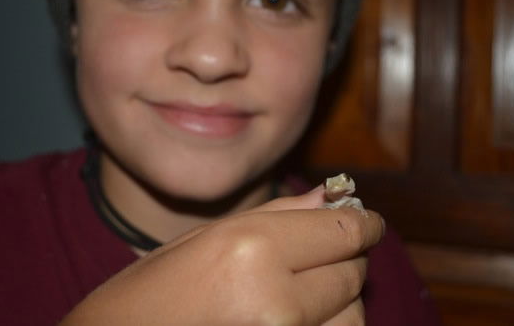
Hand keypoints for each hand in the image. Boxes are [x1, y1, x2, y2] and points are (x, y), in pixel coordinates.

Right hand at [60, 187, 384, 324]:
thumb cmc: (147, 295)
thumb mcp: (205, 240)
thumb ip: (277, 216)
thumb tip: (331, 199)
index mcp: (250, 248)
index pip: (341, 233)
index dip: (363, 226)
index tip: (367, 223)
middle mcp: (274, 298)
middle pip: (352, 274)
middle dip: (348, 260)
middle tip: (327, 254)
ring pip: (352, 318)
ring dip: (341, 301)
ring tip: (309, 293)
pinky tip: (299, 317)